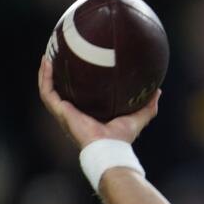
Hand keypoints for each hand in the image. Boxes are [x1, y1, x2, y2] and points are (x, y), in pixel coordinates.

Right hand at [37, 55, 159, 148]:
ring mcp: (64, 113)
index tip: (78, 65)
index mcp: (87, 115)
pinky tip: (47, 61)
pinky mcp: (60, 111)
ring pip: (49, 89)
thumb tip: (158, 91)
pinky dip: (45, 76)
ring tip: (48, 55)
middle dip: (57, 75)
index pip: (79, 96)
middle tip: (59, 55)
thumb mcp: (137, 119)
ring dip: (46, 72)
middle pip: (61, 90)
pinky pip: (47, 91)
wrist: (108, 148)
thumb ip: (148, 107)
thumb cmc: (121, 139)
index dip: (76, 82)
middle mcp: (73, 113)